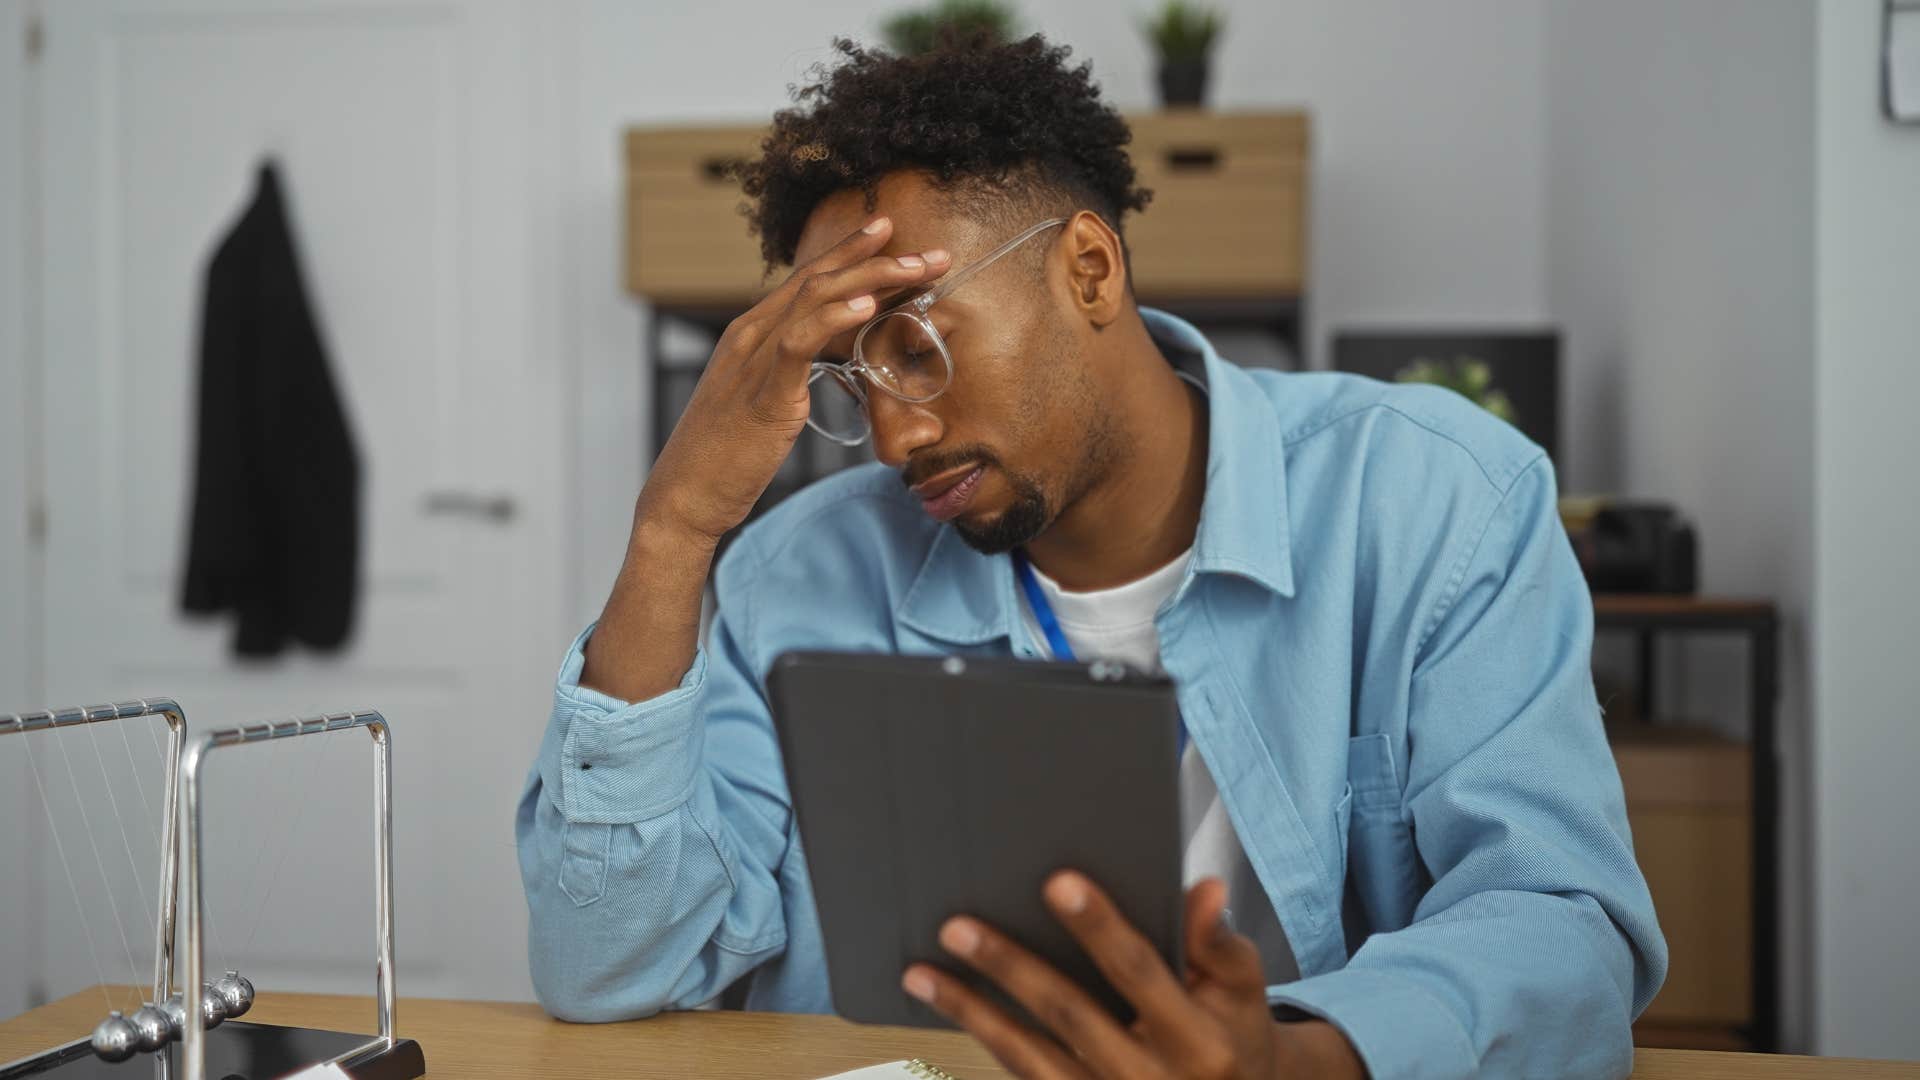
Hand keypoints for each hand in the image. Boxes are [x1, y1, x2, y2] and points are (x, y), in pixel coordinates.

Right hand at [638, 216, 950, 542]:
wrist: (685, 495)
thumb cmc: (725, 454)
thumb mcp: (761, 399)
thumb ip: (787, 371)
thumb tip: (820, 363)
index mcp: (751, 333)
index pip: (807, 279)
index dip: (851, 252)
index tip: (891, 233)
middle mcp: (750, 334)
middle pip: (819, 278)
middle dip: (877, 258)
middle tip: (931, 253)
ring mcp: (753, 360)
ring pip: (815, 298)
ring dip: (871, 278)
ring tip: (916, 269)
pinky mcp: (762, 394)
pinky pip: (799, 343)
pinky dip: (833, 318)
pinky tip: (867, 306)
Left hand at [901, 873, 1366, 1079]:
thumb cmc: (1230, 1035)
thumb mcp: (1242, 994)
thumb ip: (1222, 944)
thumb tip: (1205, 889)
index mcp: (1201, 1044)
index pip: (1142, 974)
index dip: (1100, 928)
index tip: (1057, 881)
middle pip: (1070, 1017)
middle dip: (1011, 969)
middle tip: (957, 927)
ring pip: (1029, 1058)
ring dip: (971, 1013)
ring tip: (921, 973)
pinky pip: (1024, 1079)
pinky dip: (983, 1042)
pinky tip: (950, 1007)